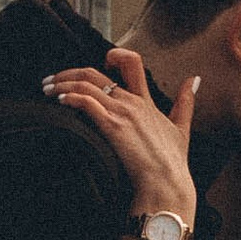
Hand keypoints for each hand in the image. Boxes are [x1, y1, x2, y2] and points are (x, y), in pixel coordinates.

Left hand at [45, 50, 199, 224]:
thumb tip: (193, 80)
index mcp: (146, 100)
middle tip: (52, 79)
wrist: (166, 182)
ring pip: (86, 84)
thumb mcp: (182, 127)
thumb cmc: (172, 162)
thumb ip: (185, 102)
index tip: (95, 66)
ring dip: (61, 84)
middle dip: (69, 73)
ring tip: (46, 89)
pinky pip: (86, 101)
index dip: (112, 57)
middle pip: (96, 72)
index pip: (131, 62)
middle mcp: (132, 101)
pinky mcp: (112, 125)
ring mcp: (122, 112)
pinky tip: (59, 101)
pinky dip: (70, 97)